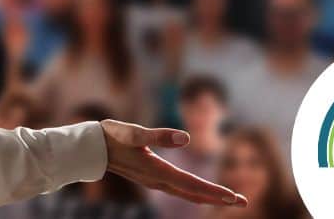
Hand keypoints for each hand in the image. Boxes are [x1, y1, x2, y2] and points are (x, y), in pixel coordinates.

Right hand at [100, 119, 246, 207]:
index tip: (235, 198)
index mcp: (157, 171)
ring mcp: (154, 180)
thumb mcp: (133, 132)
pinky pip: (179, 189)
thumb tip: (186, 138)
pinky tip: (201, 192)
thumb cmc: (110, 136)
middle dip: (219, 199)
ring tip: (229, 199)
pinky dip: (195, 192)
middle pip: (194, 193)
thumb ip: (159, 135)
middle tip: (244, 203)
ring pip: (187, 193)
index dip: (215, 191)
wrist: (89, 148)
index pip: (192, 184)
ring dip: (209, 196)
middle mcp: (158, 180)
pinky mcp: (151, 177)